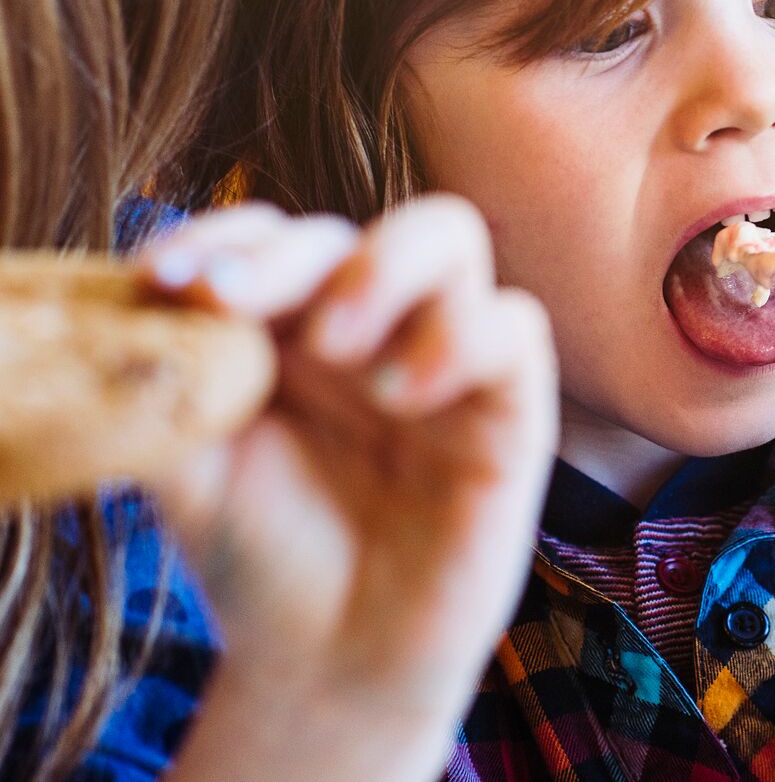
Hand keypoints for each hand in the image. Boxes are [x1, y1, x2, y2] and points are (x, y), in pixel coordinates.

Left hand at [139, 196, 556, 781]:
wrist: (328, 662)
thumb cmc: (261, 558)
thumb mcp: (188, 467)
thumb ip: (171, 382)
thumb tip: (149, 300)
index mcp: (290, 324)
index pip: (268, 237)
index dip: (218, 240)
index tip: (161, 279)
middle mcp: (372, 324)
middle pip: (356, 222)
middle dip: (288, 254)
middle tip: (232, 302)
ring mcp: (444, 356)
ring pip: (449, 234)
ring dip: (381, 269)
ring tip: (335, 348)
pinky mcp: (510, 405)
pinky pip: (514, 324)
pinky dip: (459, 338)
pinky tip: (403, 396)